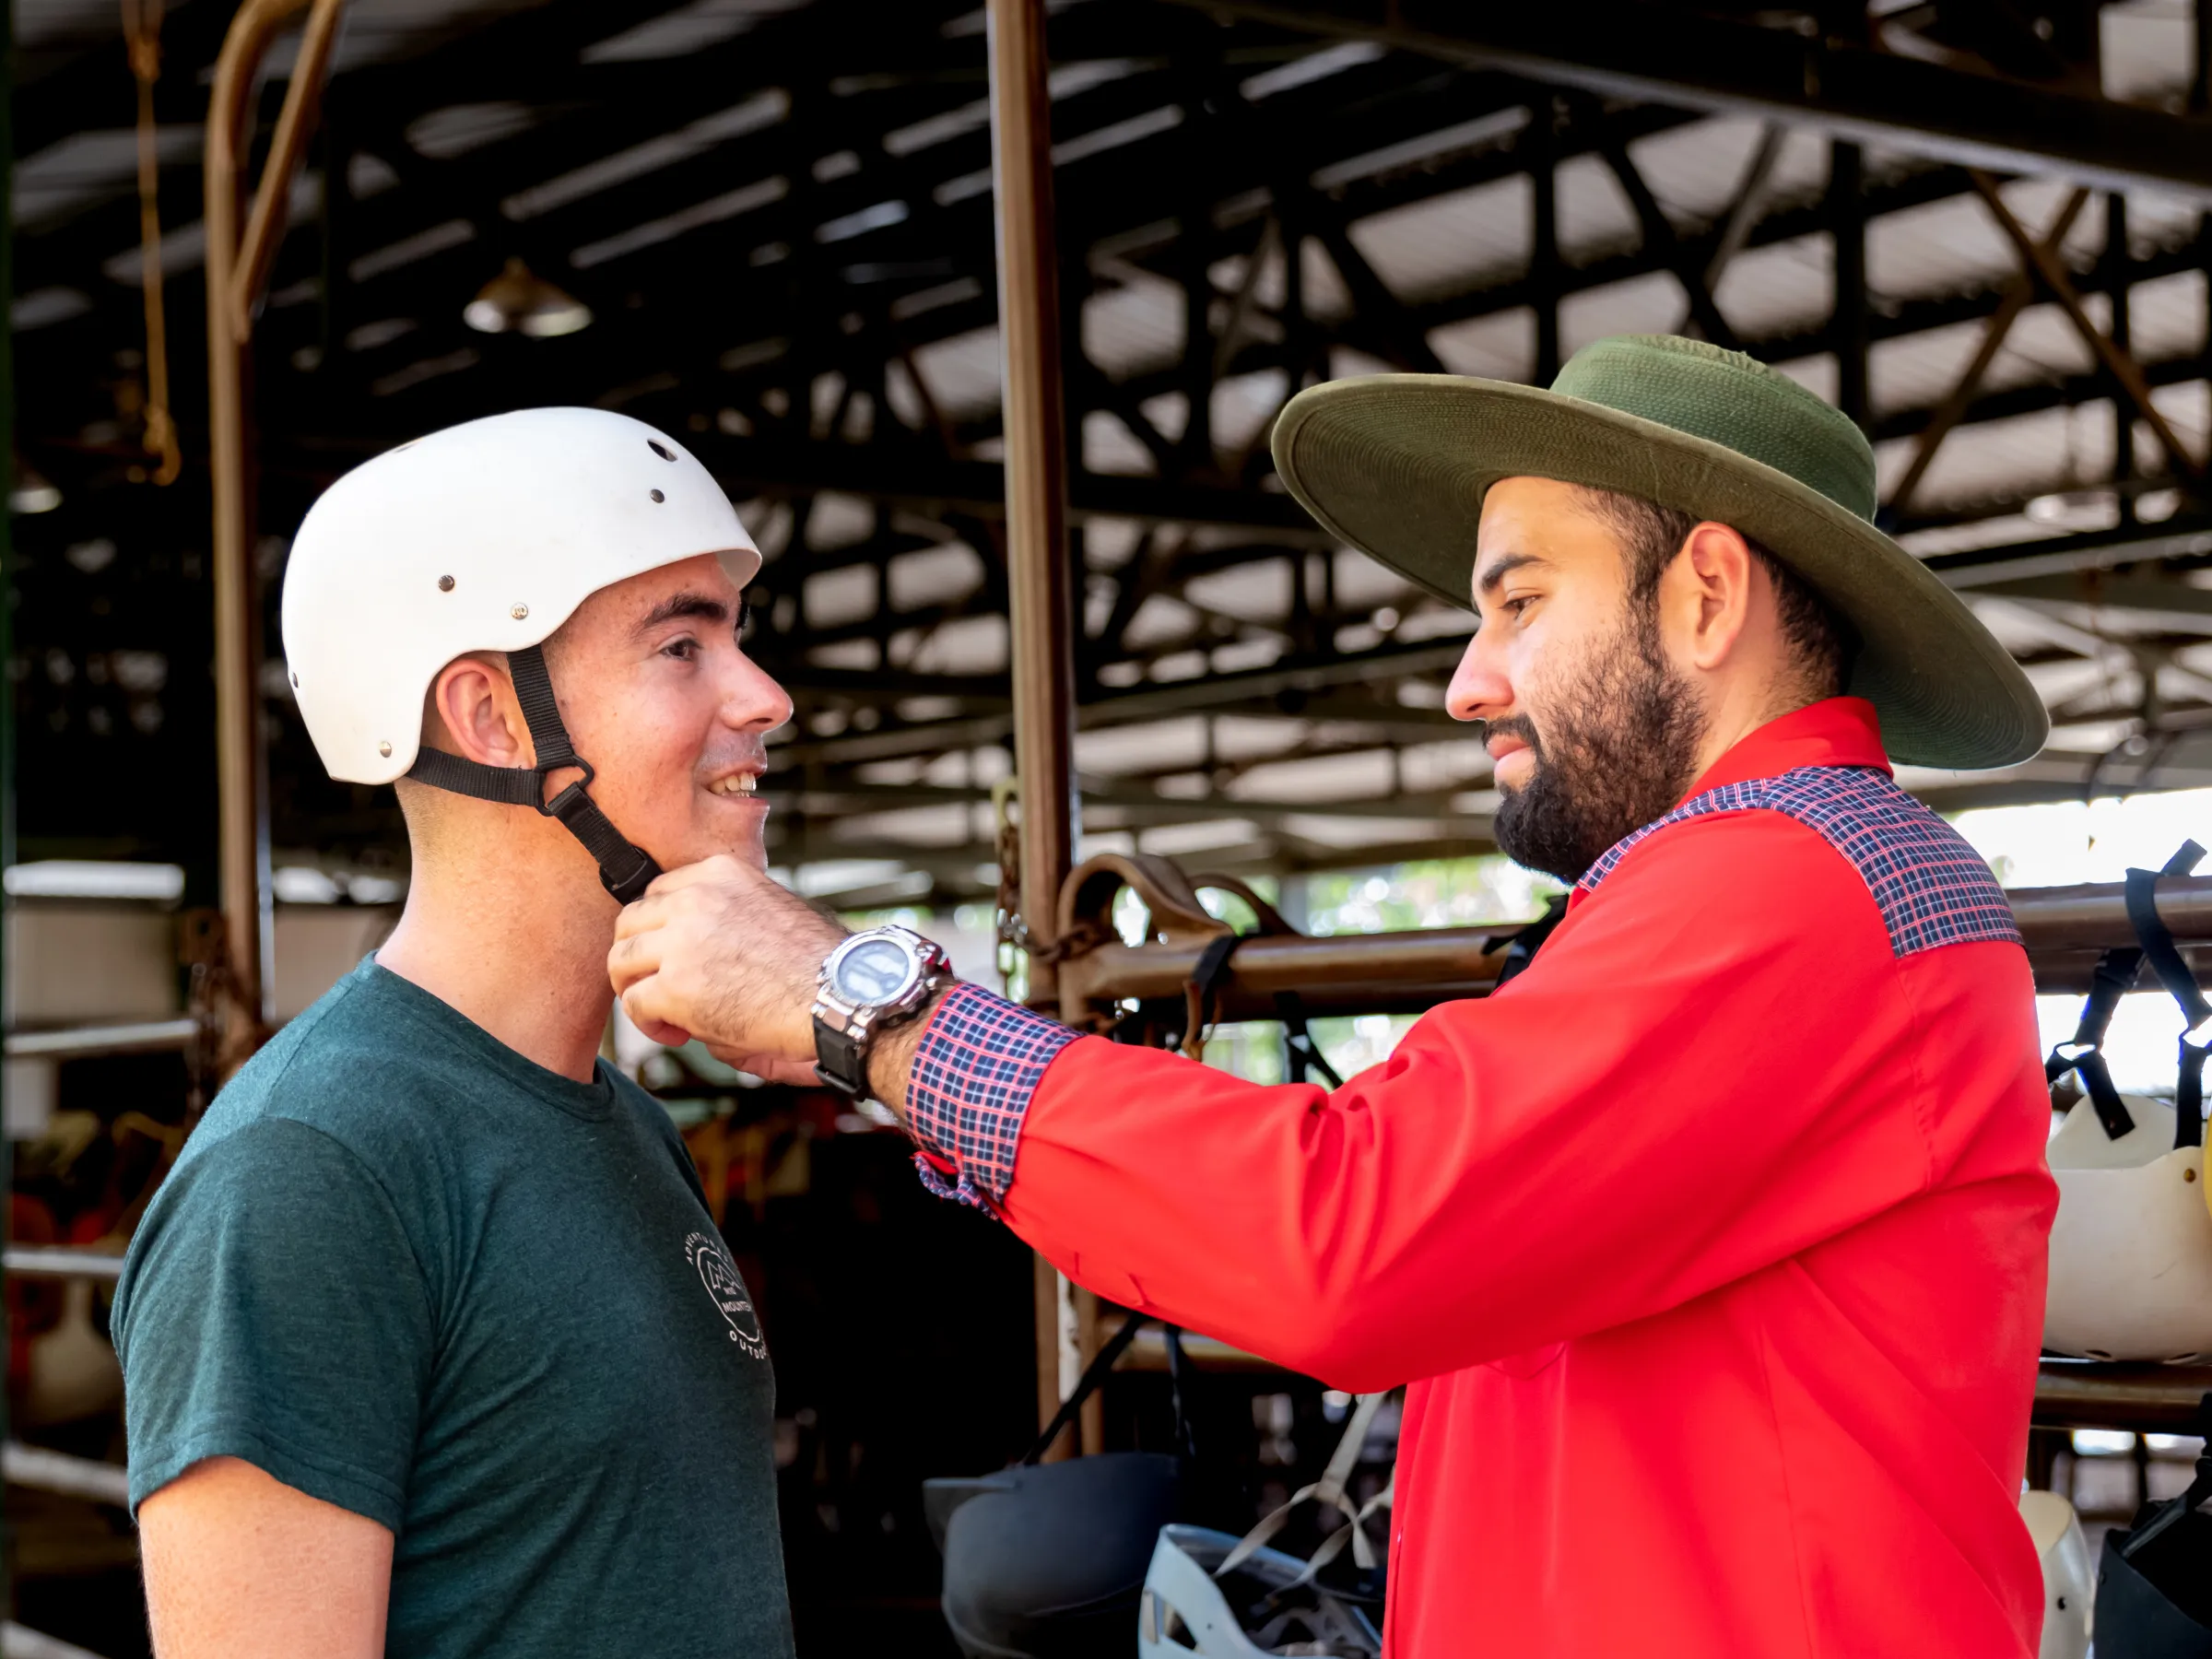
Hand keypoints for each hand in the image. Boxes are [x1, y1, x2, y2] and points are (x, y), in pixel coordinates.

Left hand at [609, 856, 847, 1084]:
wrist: (841, 997)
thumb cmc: (818, 965)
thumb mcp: (771, 907)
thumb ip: (727, 915)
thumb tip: (690, 950)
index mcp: (720, 872)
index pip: (659, 894)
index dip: (660, 932)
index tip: (678, 959)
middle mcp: (696, 897)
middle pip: (630, 921)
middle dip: (639, 958)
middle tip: (661, 989)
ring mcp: (682, 940)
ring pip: (621, 960)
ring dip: (636, 989)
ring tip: (666, 1014)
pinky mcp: (676, 985)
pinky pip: (635, 1003)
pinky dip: (650, 1023)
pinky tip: (680, 1034)